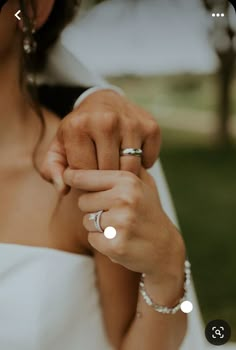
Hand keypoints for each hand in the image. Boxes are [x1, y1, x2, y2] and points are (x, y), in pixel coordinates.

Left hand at [41, 90, 160, 193]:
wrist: (103, 101)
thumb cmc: (79, 131)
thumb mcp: (59, 147)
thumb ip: (53, 170)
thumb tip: (63, 189)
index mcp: (79, 127)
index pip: (84, 173)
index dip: (84, 183)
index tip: (85, 179)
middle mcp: (106, 121)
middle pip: (108, 172)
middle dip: (104, 181)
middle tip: (101, 178)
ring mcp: (131, 123)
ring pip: (130, 170)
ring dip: (124, 175)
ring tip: (115, 171)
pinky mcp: (150, 126)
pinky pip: (149, 160)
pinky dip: (142, 165)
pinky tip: (131, 158)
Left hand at [63, 167, 184, 286]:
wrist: (164, 248)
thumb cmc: (148, 211)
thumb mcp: (143, 184)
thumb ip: (123, 168)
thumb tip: (92, 152)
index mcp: (127, 181)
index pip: (85, 177)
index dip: (73, 177)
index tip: (67, 175)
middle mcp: (124, 199)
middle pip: (83, 201)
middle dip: (93, 208)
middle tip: (113, 213)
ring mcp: (121, 223)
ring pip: (86, 221)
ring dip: (97, 226)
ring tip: (119, 227)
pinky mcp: (116, 245)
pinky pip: (92, 239)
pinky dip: (102, 242)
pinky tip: (119, 240)